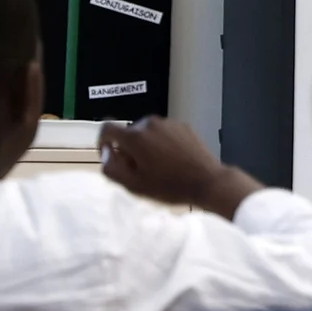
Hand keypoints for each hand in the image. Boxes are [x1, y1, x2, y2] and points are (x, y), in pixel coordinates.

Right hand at [99, 117, 262, 218]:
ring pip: (147, 132)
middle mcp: (150, 124)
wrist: (208, 182)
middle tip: (138, 168)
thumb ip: (111, 168)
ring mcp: (169, 123)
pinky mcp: (184, 126)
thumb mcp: (133, 185)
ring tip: (158, 165)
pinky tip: (172, 159)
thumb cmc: (170, 186)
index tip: (110, 154)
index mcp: (135, 137)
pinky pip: (164, 132)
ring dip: (146, 145)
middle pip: (129, 132)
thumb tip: (106, 154)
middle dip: (129, 148)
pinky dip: (162, 142)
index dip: (103, 141)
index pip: (106, 128)